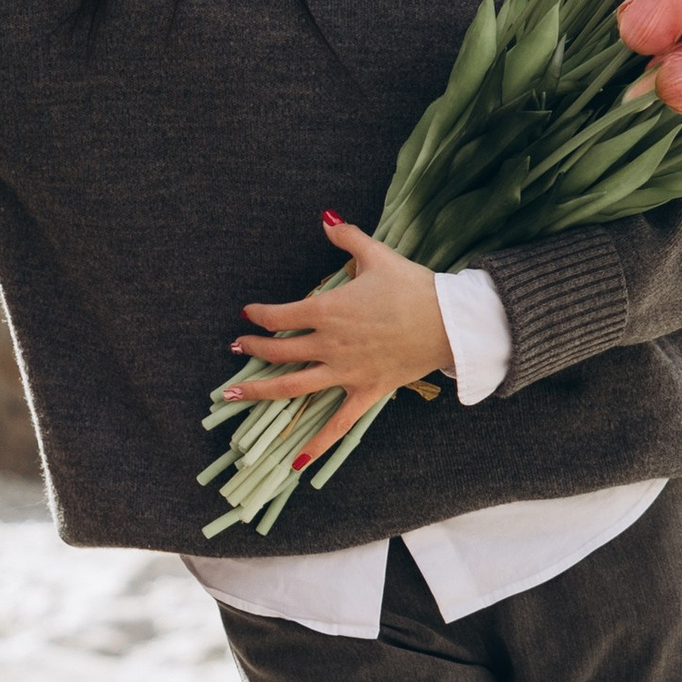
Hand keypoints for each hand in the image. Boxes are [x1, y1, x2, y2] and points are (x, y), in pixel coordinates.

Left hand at [225, 215, 453, 468]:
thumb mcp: (377, 255)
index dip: (259, 315)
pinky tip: (295, 463)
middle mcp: (329, 345)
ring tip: (232, 396)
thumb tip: (325, 219)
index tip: (249, 315)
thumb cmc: (413, 286)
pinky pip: (336, 424)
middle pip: (278, 352)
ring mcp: (344, 373)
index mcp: (327, 311)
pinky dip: (316, 444)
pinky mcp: (365, 392)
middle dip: (253, 350)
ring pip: (292, 386)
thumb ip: (346, 237)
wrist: (448, 321)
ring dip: (259, 391)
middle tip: (238, 349)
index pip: (279, 316)